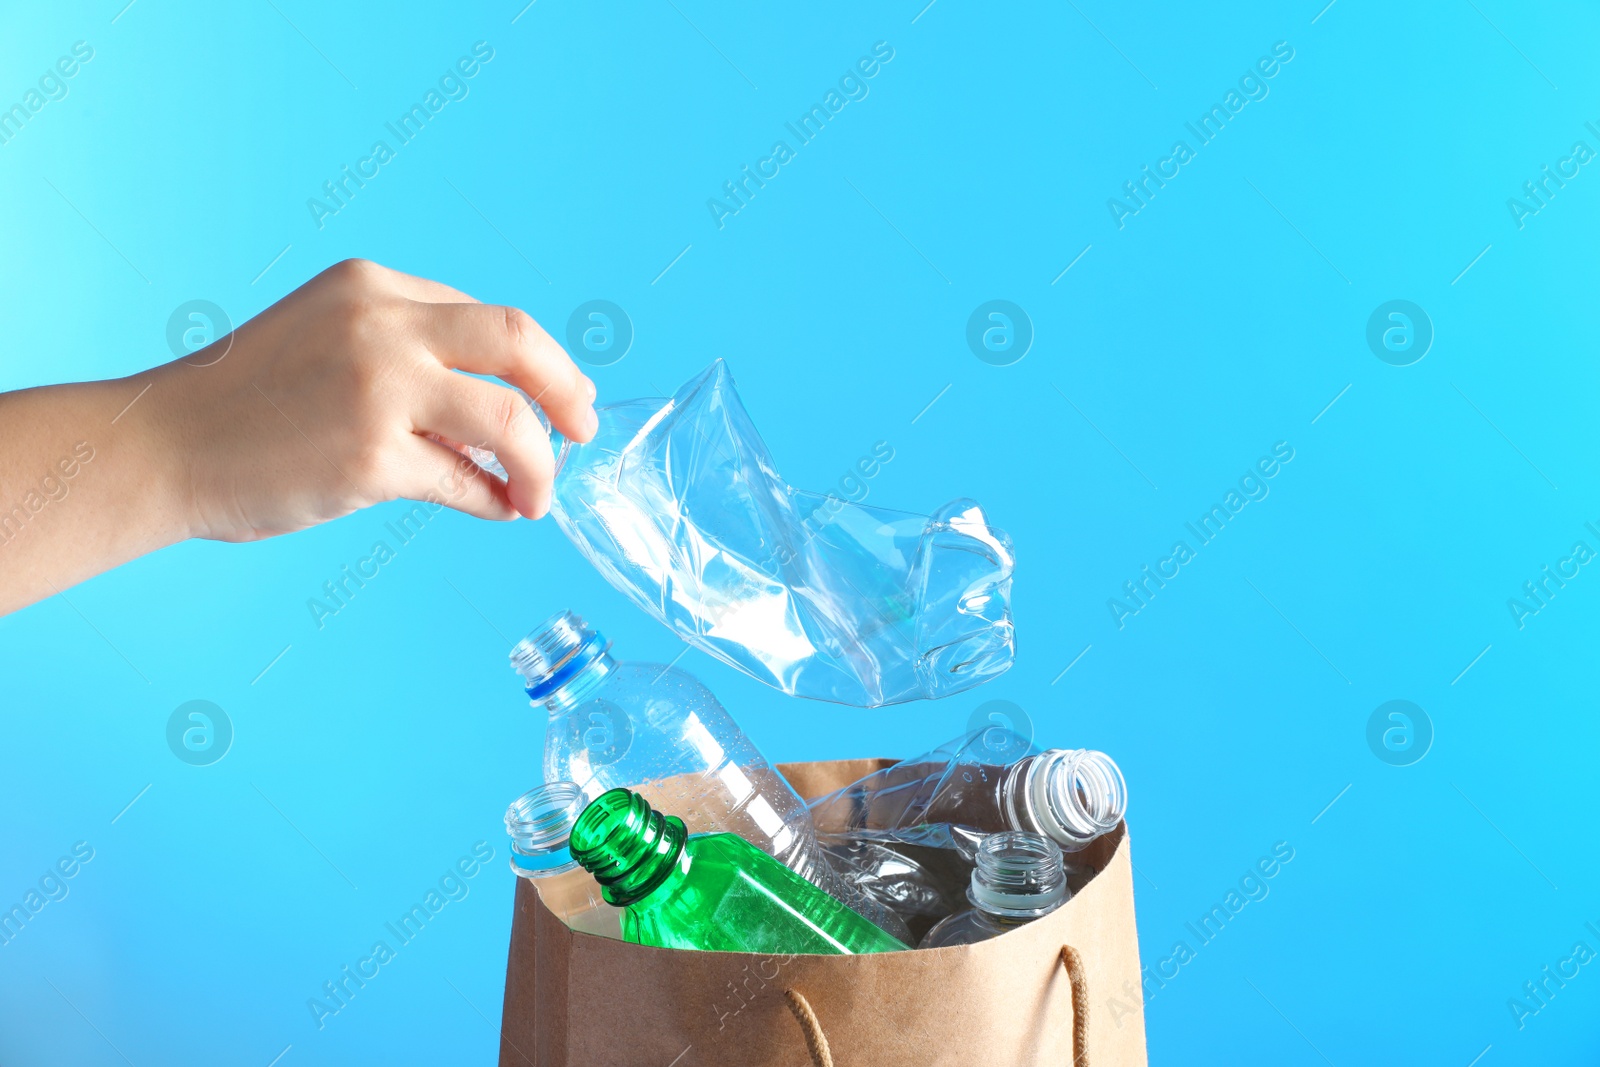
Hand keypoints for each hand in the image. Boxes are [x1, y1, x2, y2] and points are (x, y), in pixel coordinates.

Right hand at [142, 258, 596, 540]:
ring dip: (541, 464)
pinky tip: (499, 508)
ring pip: (509, 421)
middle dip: (568, 389)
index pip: (486, 318)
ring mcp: (379, 389)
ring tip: (539, 495)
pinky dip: (495, 499)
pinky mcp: (372, 457)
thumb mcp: (327, 336)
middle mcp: (382, 324)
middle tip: (586, 429)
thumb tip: (508, 402)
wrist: (162, 446)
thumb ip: (408, 350)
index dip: (537, 363)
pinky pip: (467, 482)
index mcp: (372, 285)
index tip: (560, 399)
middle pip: (519, 342)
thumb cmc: (247, 401)